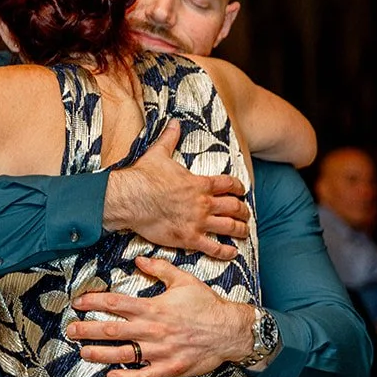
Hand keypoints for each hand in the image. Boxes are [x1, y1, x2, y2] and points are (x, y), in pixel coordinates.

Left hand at [67, 255, 254, 376]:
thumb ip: (160, 269)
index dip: (94, 302)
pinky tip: (110, 376)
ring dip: (100, 353)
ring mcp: (160, 351)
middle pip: (113, 329)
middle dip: (88, 329)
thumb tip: (139, 260)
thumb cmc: (207, 305)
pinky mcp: (168, 368)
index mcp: (153, 307)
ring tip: (83, 352)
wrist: (230, 330)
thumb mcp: (184, 280)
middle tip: (71, 330)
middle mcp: (153, 330)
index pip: (116, 303)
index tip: (78, 302)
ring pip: (123, 354)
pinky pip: (142, 375)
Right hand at [103, 120, 248, 260]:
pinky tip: (233, 253)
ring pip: (229, 227)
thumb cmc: (143, 177)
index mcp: (200, 183)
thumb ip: (170, 139)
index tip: (242, 191)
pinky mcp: (188, 238)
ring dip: (240, 230)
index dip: (239, 187)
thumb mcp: (159, 153)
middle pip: (234, 207)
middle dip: (243, 210)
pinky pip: (213, 247)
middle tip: (246, 214)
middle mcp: (204, 203)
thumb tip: (174, 123)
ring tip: (244, 232)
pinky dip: (226, 252)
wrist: (130, 198)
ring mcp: (198, 222)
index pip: (228, 184)